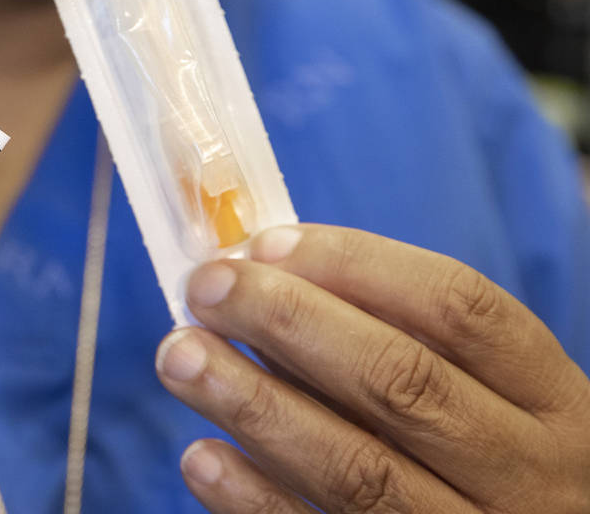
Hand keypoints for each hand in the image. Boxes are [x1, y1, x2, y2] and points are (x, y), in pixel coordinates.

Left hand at [155, 224, 589, 512]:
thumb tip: (267, 281)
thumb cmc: (489, 466)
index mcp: (555, 405)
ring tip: (180, 356)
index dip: (355, 264)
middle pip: (401, 382)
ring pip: (357, 469)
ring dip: (253, 403)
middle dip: (288, 322)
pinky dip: (255, 501)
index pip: (461, 308)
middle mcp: (529, 478)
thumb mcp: (494, 403)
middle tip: (206, 288)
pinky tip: (202, 457)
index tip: (265, 243)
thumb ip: (405, 343)